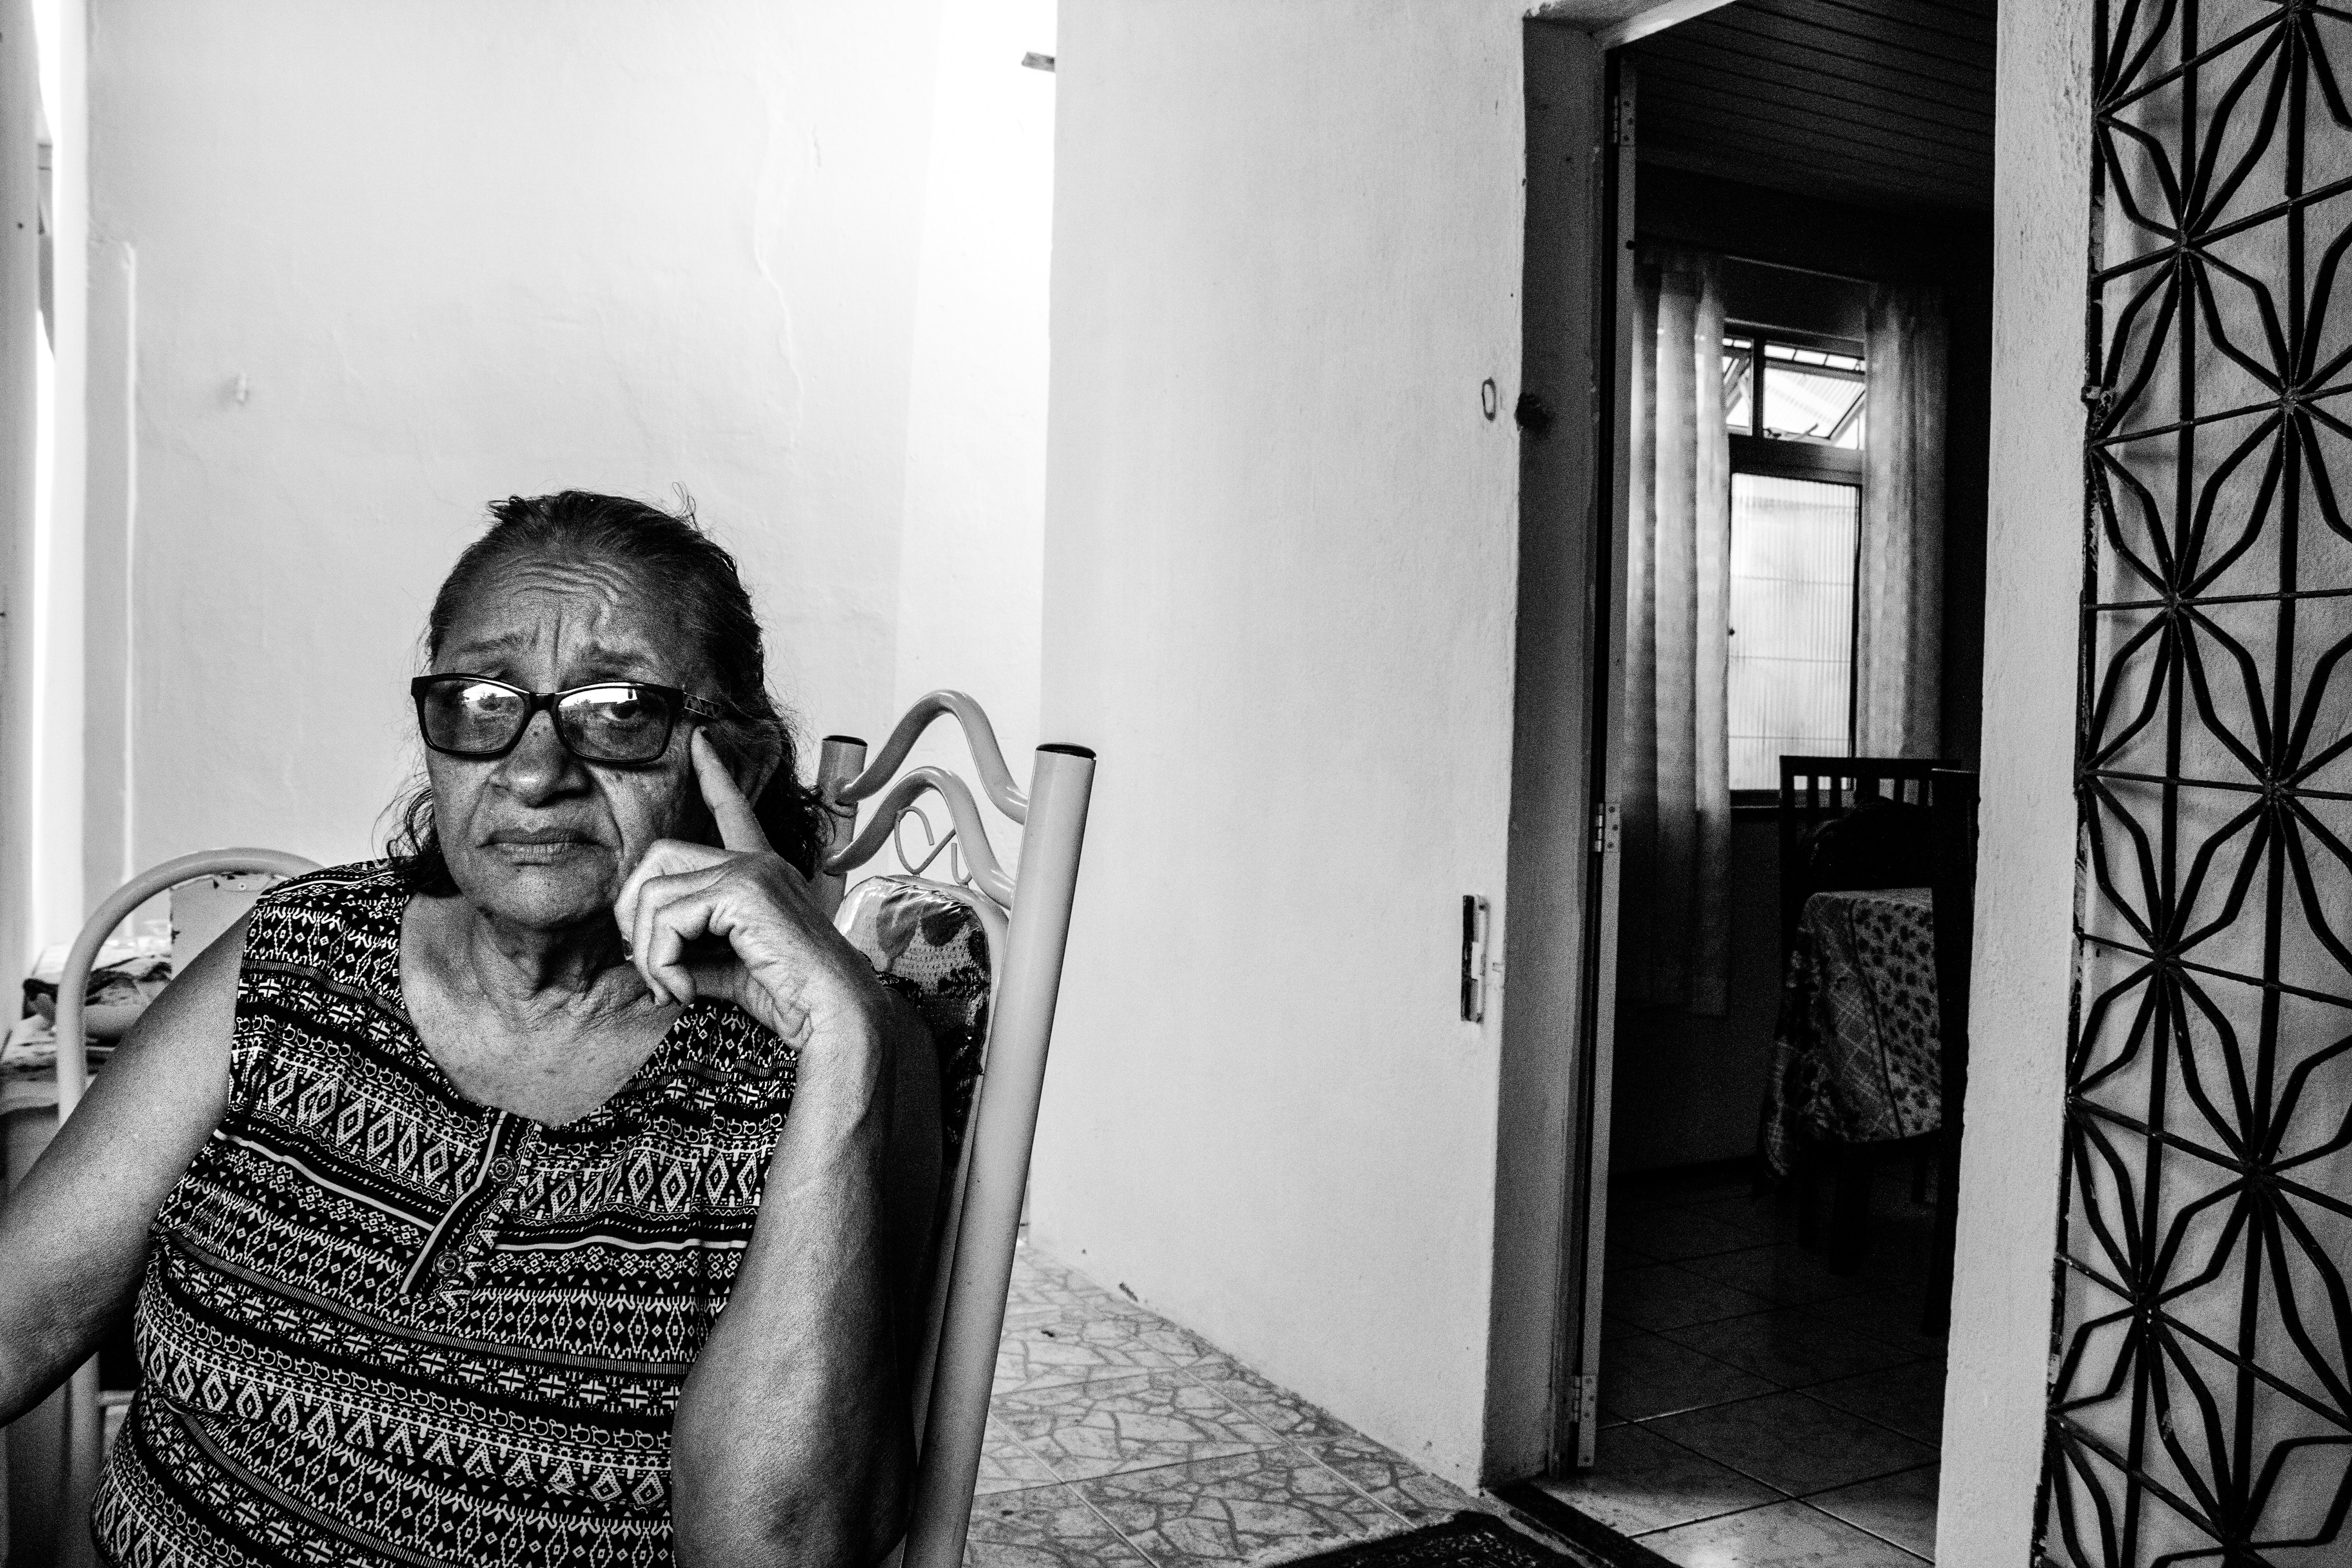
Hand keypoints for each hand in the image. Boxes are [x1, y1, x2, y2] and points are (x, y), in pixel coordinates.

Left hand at [614, 733, 881, 1052]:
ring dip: (647, 953)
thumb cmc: (792, 998)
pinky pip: (667, 918)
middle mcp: (758, 861)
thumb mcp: (729, 966)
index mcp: (763, 872)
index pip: (733, 812)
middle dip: (632, 915)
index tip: (702, 744)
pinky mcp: (743, 890)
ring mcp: (751, 870)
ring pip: (652, 894)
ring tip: (670, 990)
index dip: (714, 776)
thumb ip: (691, 948)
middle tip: (649, 966)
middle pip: (658, 857)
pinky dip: (662, 962)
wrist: (834, 1015)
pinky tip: (684, 991)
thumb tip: (639, 950)